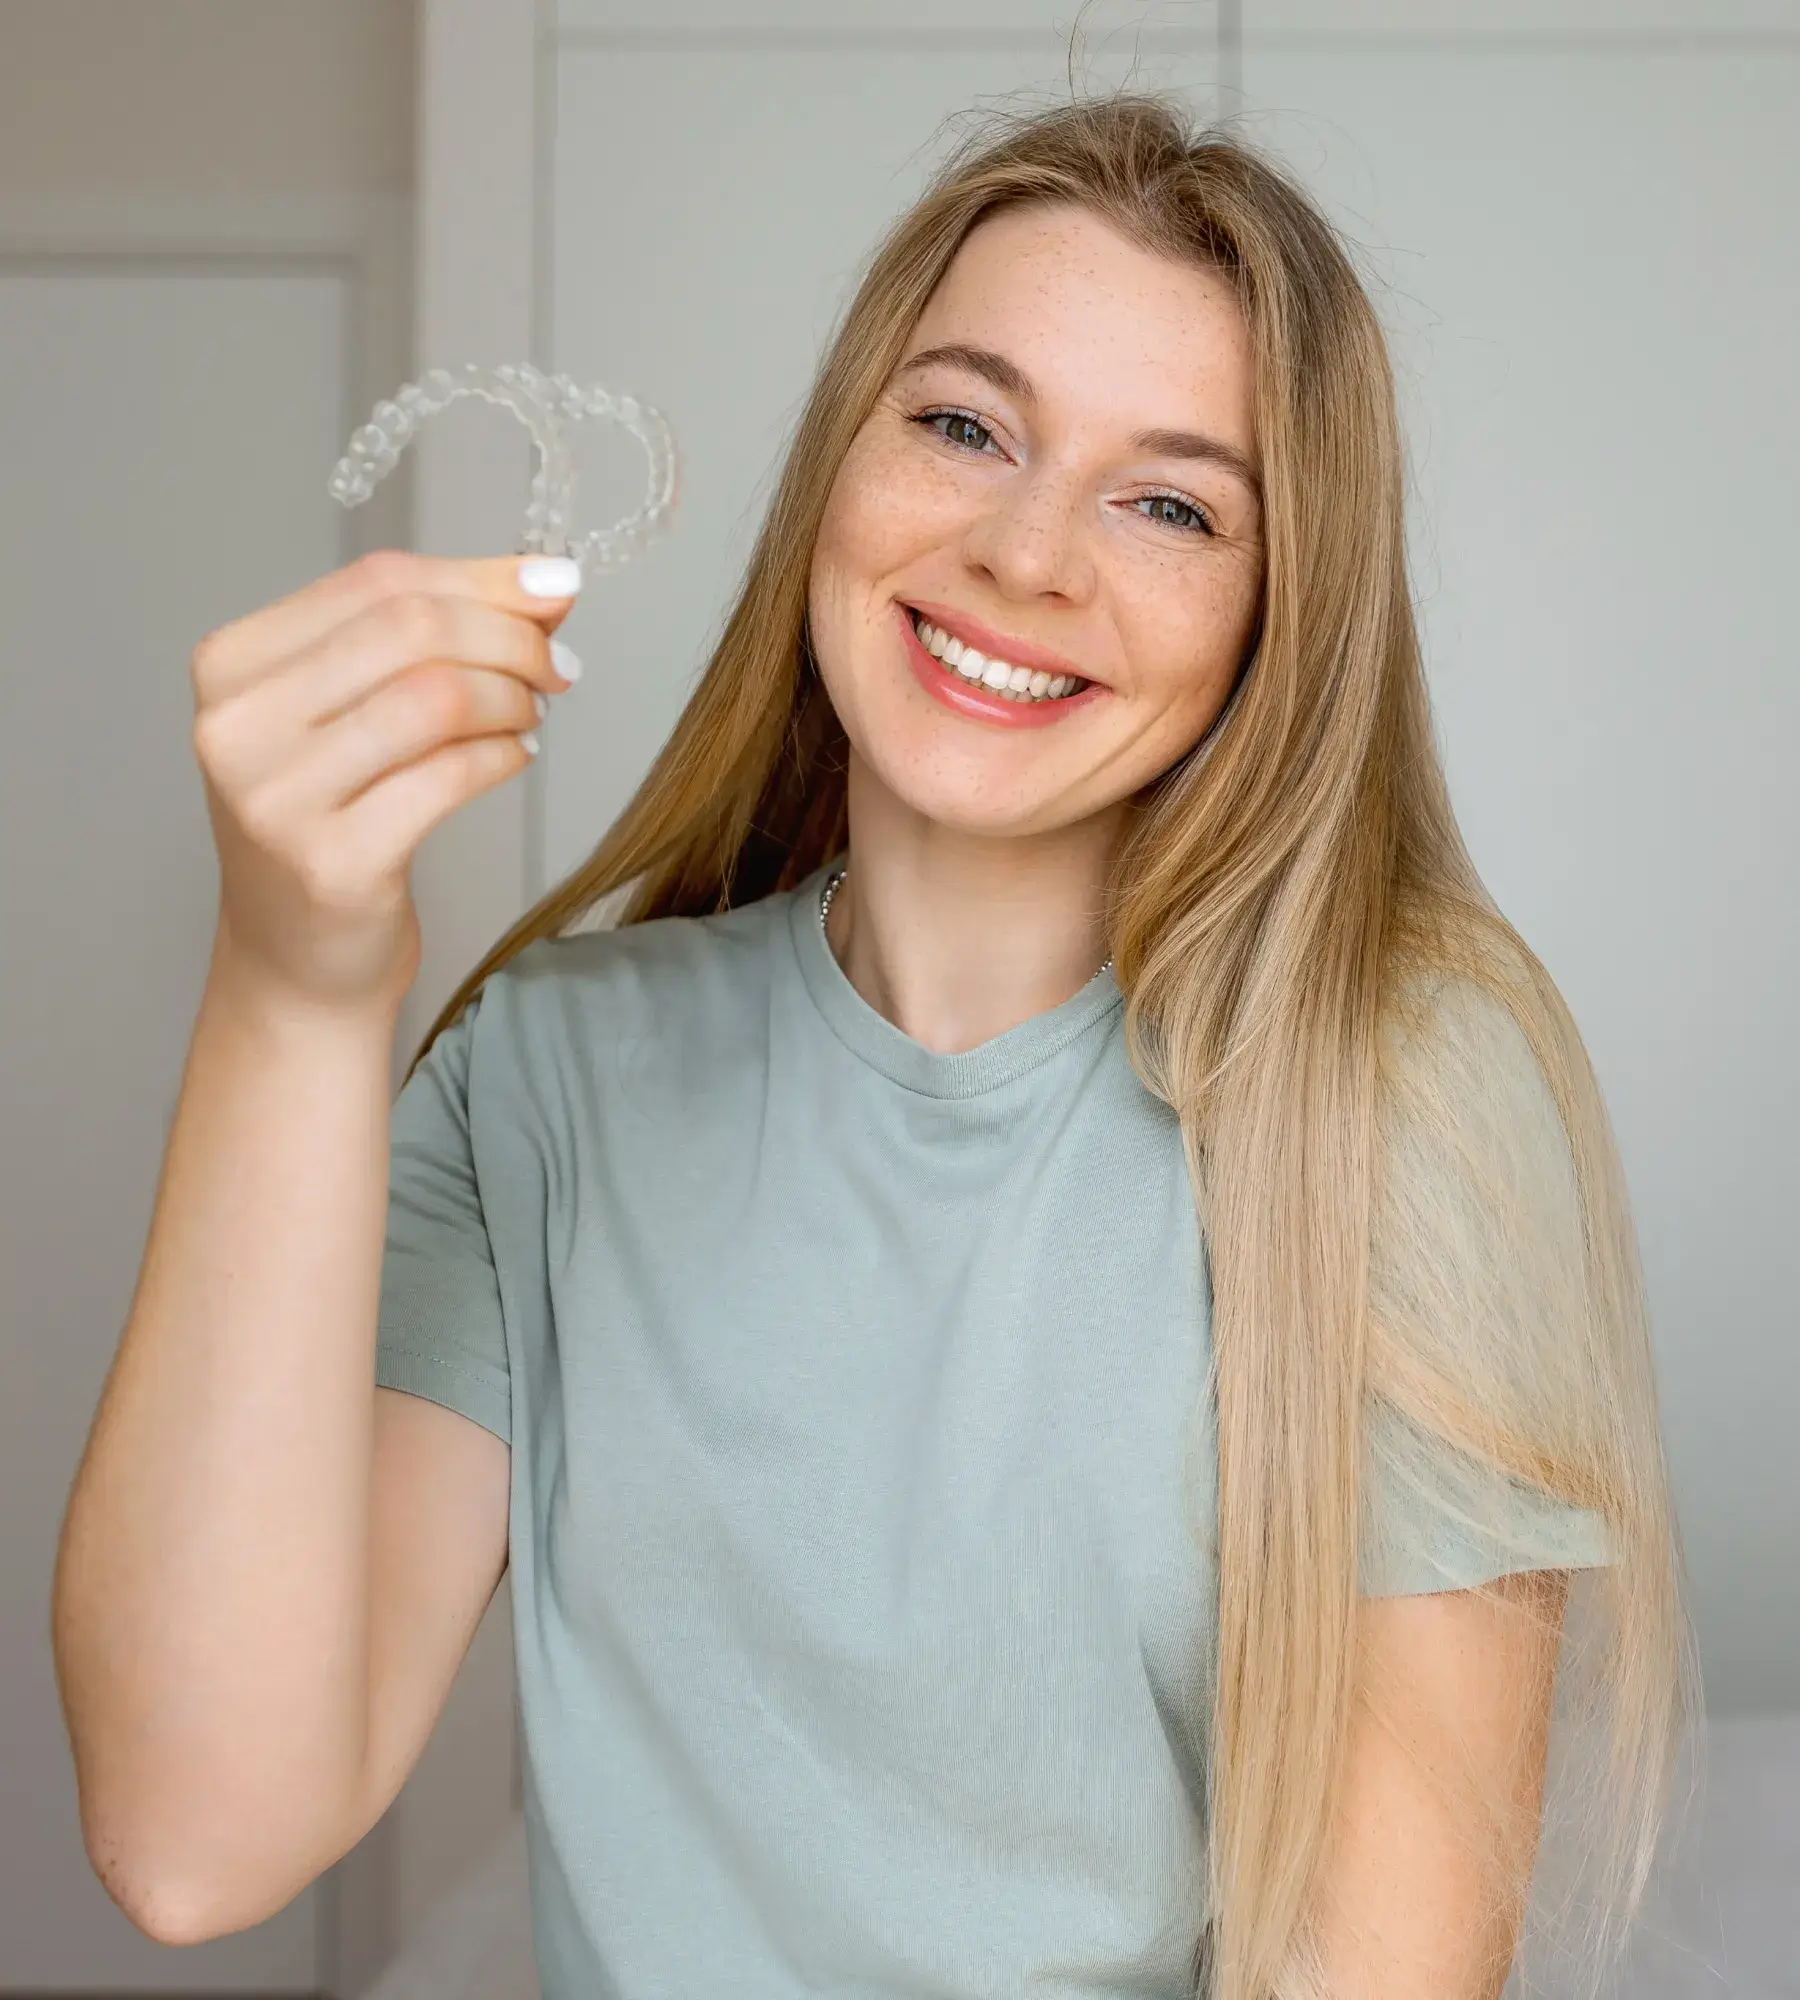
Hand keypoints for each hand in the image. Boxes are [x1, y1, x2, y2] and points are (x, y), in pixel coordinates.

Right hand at [189, 548, 581, 1016]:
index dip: (482, 579)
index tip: (552, 589)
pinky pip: (449, 776)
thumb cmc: (330, 825)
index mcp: (233, 664)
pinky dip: (503, 756)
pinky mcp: (334, 861)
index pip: (376, 583)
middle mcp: (239, 725)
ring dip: (512, 698)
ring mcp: (278, 797)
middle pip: (410, 630)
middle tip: (556, 662)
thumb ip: (431, 640)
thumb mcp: (353, 713)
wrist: (295, 961)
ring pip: (436, 697)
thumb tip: (545, 583)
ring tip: (532, 714)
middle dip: (508, 636)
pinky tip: (515, 757)